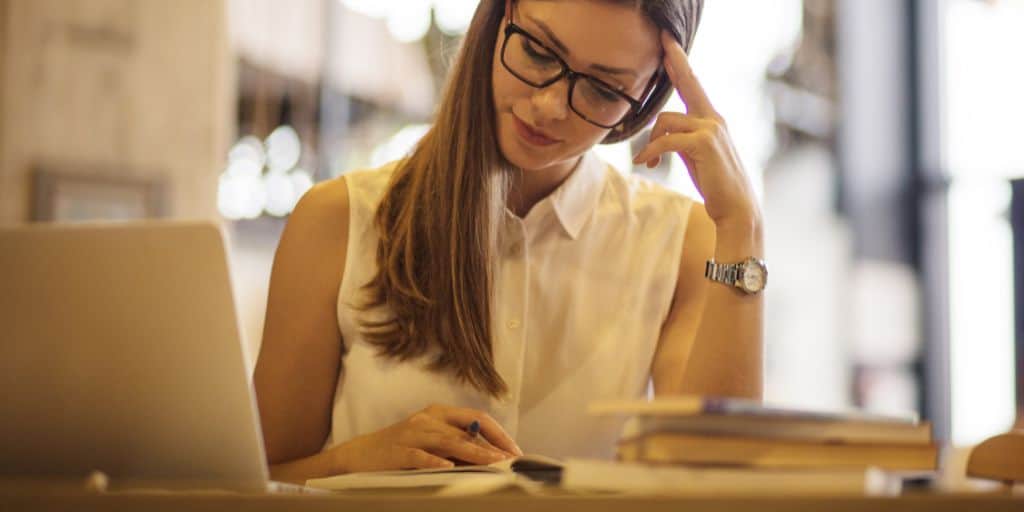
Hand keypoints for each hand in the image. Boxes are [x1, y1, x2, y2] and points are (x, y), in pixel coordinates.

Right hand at [329, 404, 522, 472]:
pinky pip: (419, 455)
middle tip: (510, 460)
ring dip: (473, 452)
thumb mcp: (430, 442)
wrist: (359, 454)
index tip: (514, 450)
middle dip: (491, 445)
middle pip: (466, 429)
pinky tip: (448, 467)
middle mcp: (428, 419)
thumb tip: (491, 458)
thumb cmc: (400, 449)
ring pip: (448, 441)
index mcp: (439, 413)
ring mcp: (412, 434)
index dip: (498, 433)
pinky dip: (434, 461)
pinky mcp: (397, 451)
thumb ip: (457, 445)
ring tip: (492, 463)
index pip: (476, 418)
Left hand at [633, 31, 761, 231]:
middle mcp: (713, 119)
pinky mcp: (703, 144)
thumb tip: (663, 133)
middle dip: (675, 61)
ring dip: (651, 142)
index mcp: (712, 120)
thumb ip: (683, 138)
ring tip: (649, 161)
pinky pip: (666, 141)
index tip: (669, 47)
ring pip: (665, 121)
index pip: (693, 86)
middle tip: (663, 39)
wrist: (736, 208)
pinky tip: (646, 164)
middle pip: (688, 82)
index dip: (681, 65)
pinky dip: (651, 152)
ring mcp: (710, 129)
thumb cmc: (715, 184)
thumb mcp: (697, 156)